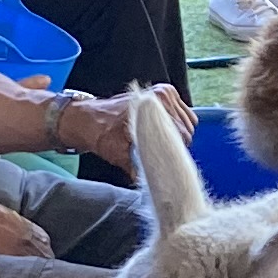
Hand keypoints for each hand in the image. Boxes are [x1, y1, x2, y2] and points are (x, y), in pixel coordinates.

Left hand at [64, 84, 197, 169]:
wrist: (88, 119)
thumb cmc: (101, 134)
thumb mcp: (119, 156)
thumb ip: (137, 169)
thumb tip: (153, 184)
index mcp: (152, 108)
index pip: (182, 135)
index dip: (175, 151)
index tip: (170, 161)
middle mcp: (160, 96)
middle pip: (187, 129)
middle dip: (176, 143)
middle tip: (162, 154)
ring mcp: (163, 93)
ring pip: (188, 121)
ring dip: (178, 133)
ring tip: (161, 141)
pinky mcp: (163, 93)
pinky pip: (183, 112)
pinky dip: (178, 122)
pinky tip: (164, 130)